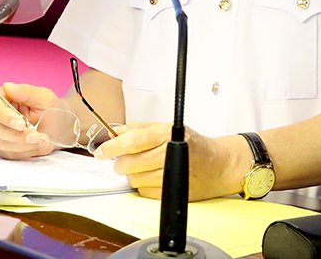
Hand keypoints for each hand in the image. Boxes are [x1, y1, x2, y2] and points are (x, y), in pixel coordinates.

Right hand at [0, 82, 64, 159]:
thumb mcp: (43, 97)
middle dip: (17, 135)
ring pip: (2, 143)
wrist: (58, 128)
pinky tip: (38, 145)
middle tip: (36, 136)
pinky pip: (9, 154)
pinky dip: (26, 151)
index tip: (20, 124)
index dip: (5, 116)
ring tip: (43, 139)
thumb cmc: (50, 109)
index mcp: (3, 98)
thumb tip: (8, 86)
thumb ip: (26, 92)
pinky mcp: (4, 148)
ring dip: (24, 144)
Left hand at [92, 122, 247, 200]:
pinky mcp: (174, 191)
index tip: (101, 151)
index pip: (132, 141)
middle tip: (123, 160)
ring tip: (143, 167)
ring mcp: (173, 174)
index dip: (112, 147)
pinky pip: (145, 193)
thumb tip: (114, 132)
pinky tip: (152, 177)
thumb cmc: (193, 144)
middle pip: (130, 163)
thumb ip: (139, 128)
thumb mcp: (166, 127)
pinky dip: (144, 186)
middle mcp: (170, 153)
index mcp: (166, 134)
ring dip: (133, 175)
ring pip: (135, 180)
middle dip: (121, 163)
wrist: (219, 164)